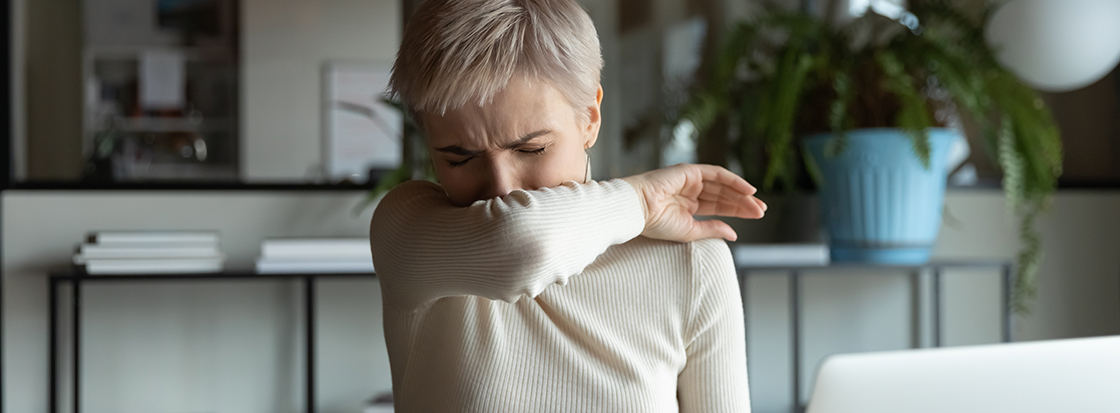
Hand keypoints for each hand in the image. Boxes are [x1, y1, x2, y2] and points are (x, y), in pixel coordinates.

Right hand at [622, 163, 766, 242]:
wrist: (637, 209)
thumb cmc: (656, 223)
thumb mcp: (690, 230)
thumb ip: (712, 229)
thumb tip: (734, 233)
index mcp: (688, 206)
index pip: (718, 207)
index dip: (737, 211)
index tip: (756, 217)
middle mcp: (691, 191)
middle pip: (724, 195)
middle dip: (743, 203)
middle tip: (762, 211)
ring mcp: (691, 180)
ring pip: (723, 186)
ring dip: (742, 194)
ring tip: (758, 204)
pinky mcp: (690, 170)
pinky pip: (717, 173)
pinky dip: (734, 180)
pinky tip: (748, 190)